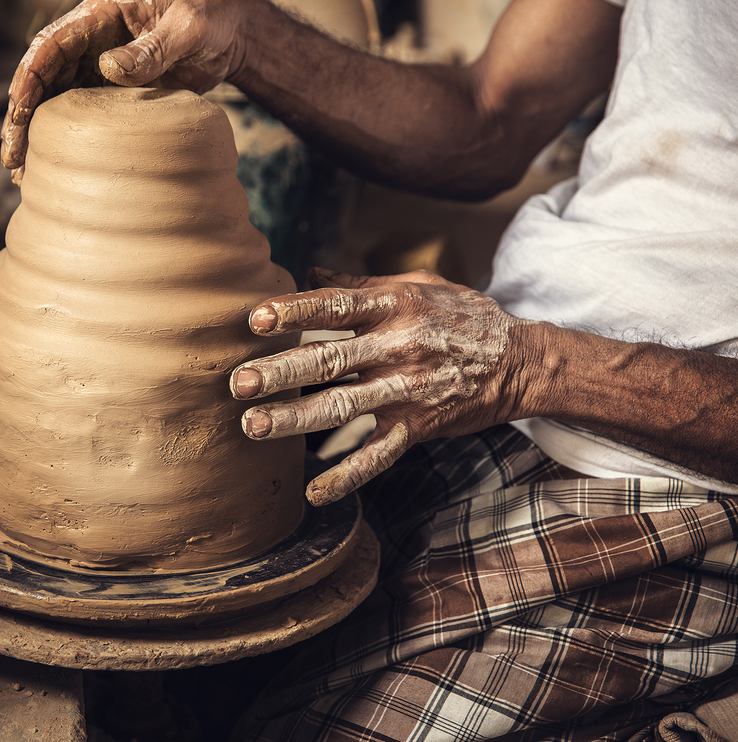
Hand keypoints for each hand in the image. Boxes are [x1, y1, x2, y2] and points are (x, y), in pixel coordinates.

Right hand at [2, 0, 248, 179]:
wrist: (232, 34)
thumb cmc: (210, 17)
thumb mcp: (187, 29)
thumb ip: (150, 48)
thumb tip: (108, 69)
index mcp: (101, 13)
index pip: (51, 43)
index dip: (30, 76)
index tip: (18, 110)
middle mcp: (91, 40)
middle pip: (43, 78)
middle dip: (21, 117)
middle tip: (12, 158)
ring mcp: (98, 67)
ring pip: (55, 101)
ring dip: (36, 135)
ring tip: (22, 174)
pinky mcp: (112, 92)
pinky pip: (80, 117)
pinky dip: (64, 141)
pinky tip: (53, 168)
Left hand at [229, 268, 540, 504]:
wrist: (522, 359)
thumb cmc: (461, 315)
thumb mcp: (418, 285)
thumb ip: (361, 283)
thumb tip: (309, 270)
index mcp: (394, 305)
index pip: (335, 306)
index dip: (295, 311)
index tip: (256, 319)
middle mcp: (398, 347)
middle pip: (331, 360)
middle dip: (282, 372)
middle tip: (239, 383)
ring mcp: (407, 390)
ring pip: (344, 407)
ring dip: (296, 420)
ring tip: (253, 426)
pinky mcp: (418, 425)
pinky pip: (379, 454)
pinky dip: (348, 475)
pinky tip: (313, 491)